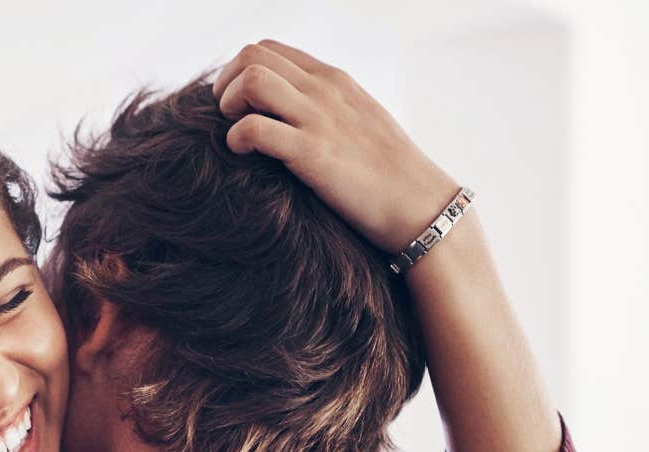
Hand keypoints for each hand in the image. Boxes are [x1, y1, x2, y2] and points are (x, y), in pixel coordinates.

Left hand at [212, 39, 458, 252]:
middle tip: (227, 115)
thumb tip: (300, 116)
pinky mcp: (313, 154)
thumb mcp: (362, 122)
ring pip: (252, 79)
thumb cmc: (393, 175)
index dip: (242, 71)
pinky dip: (236, 139)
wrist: (421, 205)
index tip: (240, 103)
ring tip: (233, 131)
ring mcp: (319, 120)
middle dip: (227, 81)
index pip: (271, 49)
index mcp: (335, 80)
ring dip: (228, 103)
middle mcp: (325, 91)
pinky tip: (242, 155)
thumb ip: (331, 110)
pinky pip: (255, 129)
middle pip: (252, 55)